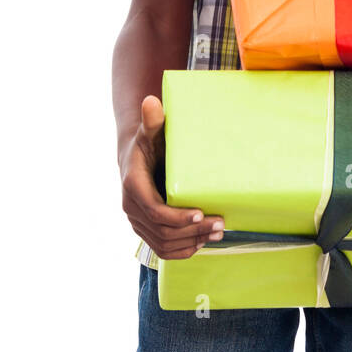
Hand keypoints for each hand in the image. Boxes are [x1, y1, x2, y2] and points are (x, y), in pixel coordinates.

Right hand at [120, 95, 224, 259]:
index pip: (155, 210)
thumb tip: (151, 101)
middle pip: (163, 231)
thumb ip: (152, 120)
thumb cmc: (148, 143)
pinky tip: (201, 243)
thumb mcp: (150, 131)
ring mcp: (138, 222)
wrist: (135, 158)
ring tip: (217, 233)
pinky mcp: (146, 230)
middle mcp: (132, 208)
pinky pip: (162, 249)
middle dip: (193, 231)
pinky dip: (182, 251)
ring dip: (192, 242)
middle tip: (220, 224)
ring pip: (163, 244)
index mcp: (133, 186)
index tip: (202, 214)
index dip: (178, 216)